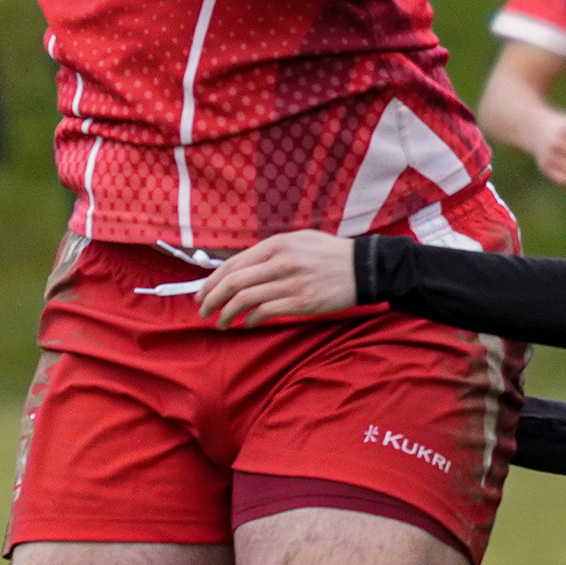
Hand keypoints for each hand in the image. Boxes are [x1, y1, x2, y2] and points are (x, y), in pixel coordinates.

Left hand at [196, 230, 361, 328]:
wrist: (364, 268)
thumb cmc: (329, 254)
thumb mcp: (298, 241)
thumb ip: (269, 252)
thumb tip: (239, 269)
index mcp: (276, 244)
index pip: (233, 264)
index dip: (212, 281)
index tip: (201, 293)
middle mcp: (281, 262)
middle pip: (234, 283)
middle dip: (212, 300)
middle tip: (203, 311)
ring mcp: (291, 283)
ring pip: (246, 300)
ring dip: (228, 314)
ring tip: (222, 323)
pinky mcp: (302, 302)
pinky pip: (266, 312)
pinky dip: (251, 320)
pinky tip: (247, 323)